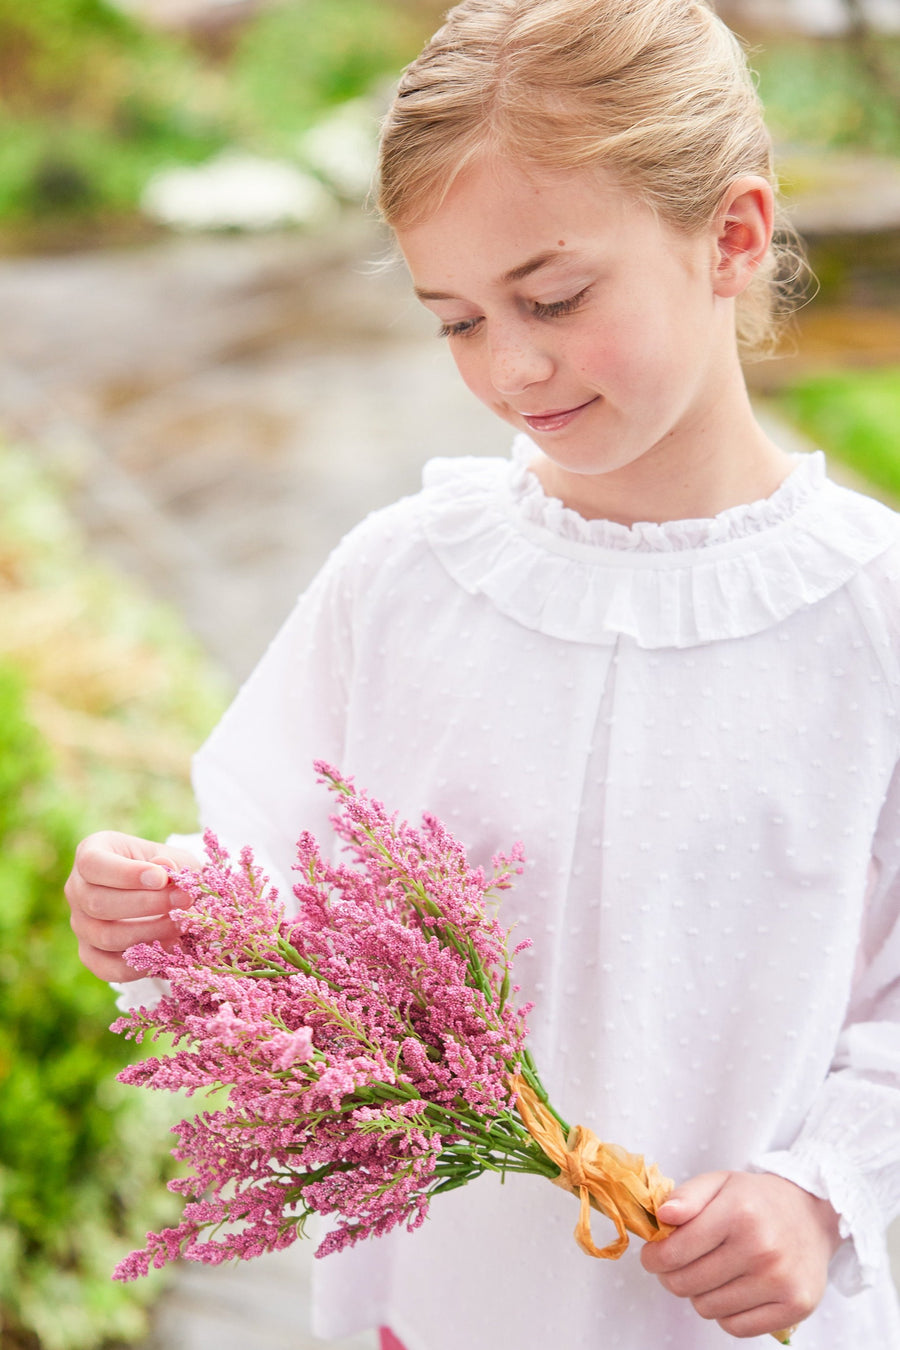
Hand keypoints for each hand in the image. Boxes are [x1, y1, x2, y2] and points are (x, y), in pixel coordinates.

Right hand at [66, 831, 200, 981]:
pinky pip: (107, 967)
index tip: (161, 878)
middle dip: (146, 905)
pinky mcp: (89, 954)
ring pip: (104, 936)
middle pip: (98, 903)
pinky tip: (168, 951)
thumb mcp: (173, 857)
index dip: (126, 874)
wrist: (162, 894)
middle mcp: (77, 888)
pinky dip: (139, 964)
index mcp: (91, 852)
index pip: (93, 864)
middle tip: (184, 900)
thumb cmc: (165, 868)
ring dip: (149, 933)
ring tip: (181, 925)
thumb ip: (172, 862)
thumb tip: (165, 869)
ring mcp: (79, 924)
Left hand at [640, 1170, 841, 1339]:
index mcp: (738, 1212)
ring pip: (708, 1309)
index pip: (674, 1251)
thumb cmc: (758, 1199)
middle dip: (671, 1276)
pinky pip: (736, 1328)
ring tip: (711, 1273)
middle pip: (687, 1284)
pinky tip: (732, 1290)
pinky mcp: (796, 1306)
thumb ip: (686, 1196)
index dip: (653, 1257)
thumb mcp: (720, 1182)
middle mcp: (761, 1248)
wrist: (814, 1212)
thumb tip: (662, 1217)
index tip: (652, 1255)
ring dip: (700, 1294)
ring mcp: (780, 1281)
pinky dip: (726, 1314)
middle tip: (677, 1265)